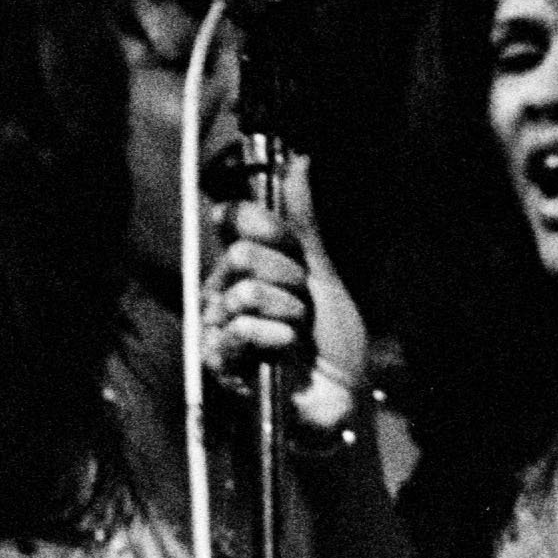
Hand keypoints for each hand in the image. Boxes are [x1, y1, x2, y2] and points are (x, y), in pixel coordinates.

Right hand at [200, 155, 367, 441]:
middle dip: (287, 278)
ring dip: (288, 313)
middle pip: (241, 254)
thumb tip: (299, 160)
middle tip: (303, 304)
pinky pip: (241, 328)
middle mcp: (223, 291)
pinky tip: (286, 352)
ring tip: (297, 334)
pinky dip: (276, 337)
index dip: (270, 229)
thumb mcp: (322, 273)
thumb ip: (303, 222)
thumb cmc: (330, 341)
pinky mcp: (218, 361)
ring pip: (245, 292)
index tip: (296, 251)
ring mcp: (217, 326)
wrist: (339, 397)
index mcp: (244, 266)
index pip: (234, 218)